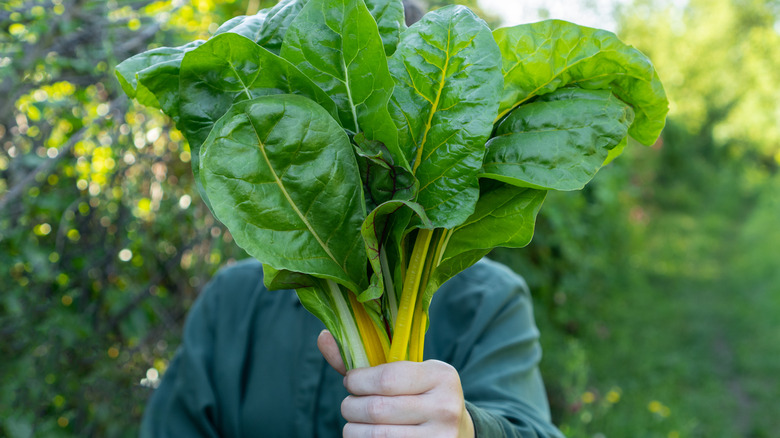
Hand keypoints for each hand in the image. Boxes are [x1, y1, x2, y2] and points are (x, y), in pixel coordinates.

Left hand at [317, 330, 474, 437]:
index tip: (350, 381)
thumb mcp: (405, 374)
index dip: (358, 381)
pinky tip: (366, 435)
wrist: (456, 432)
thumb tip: (322, 336)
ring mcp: (440, 437)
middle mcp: (446, 407)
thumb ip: (365, 360)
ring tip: (354, 423)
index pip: (386, 378)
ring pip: (375, 435)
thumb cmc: (420, 396)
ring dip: (352, 429)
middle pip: (376, 409)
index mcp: (441, 376)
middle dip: (351, 406)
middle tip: (349, 404)